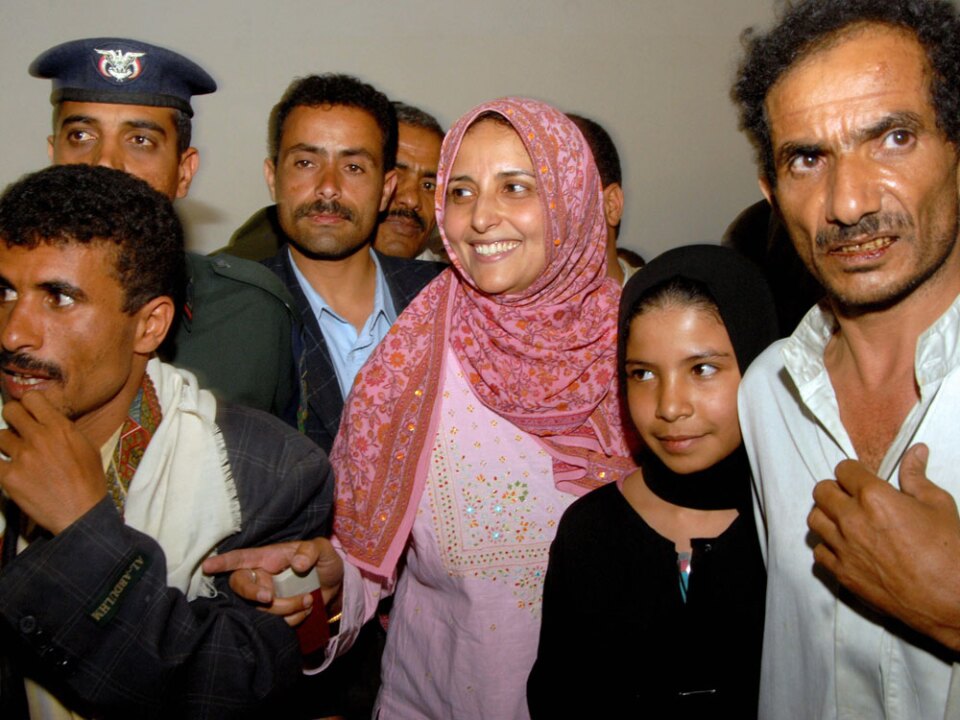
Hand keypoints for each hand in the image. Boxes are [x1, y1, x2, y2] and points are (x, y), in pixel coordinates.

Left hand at [0, 392, 105, 533]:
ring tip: (17, 457)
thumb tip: (50, 420)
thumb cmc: (90, 481)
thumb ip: (66, 430)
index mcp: (60, 428)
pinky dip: (1, 465)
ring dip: (7, 445)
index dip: (29, 404)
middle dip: (13, 418)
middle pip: (9, 411)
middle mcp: (39, 437)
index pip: (32, 398)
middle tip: (17, 430)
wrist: (81, 513)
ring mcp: (22, 457)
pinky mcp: (8, 477)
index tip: (30, 413)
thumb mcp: (88, 447)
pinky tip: (9, 471)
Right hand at [202, 538, 343, 626]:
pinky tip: (307, 609)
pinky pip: (275, 622)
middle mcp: (262, 577)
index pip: (241, 558)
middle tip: (270, 596)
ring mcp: (267, 597)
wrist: (335, 587)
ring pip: (261, 608)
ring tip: (308, 600)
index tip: (207, 566)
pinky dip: (292, 618)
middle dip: (252, 593)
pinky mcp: (276, 614)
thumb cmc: (324, 562)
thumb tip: (298, 563)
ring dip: (285, 607)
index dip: (223, 562)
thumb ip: (312, 551)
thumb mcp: (323, 550)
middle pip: (241, 586)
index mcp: (268, 558)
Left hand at [808, 443, 959, 649]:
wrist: (952, 600)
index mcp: (874, 497)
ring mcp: (844, 548)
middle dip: (836, 490)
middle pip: (821, 491)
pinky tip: (846, 547)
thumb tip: (915, 451)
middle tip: (852, 498)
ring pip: (814, 520)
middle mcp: (852, 519)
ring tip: (845, 521)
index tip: (862, 480)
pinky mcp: (842, 573)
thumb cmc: (950, 553)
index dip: (854, 473)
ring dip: (827, 517)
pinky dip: (828, 547)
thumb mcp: (939, 505)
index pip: (843, 469)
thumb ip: (917, 476)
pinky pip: (818, 552)